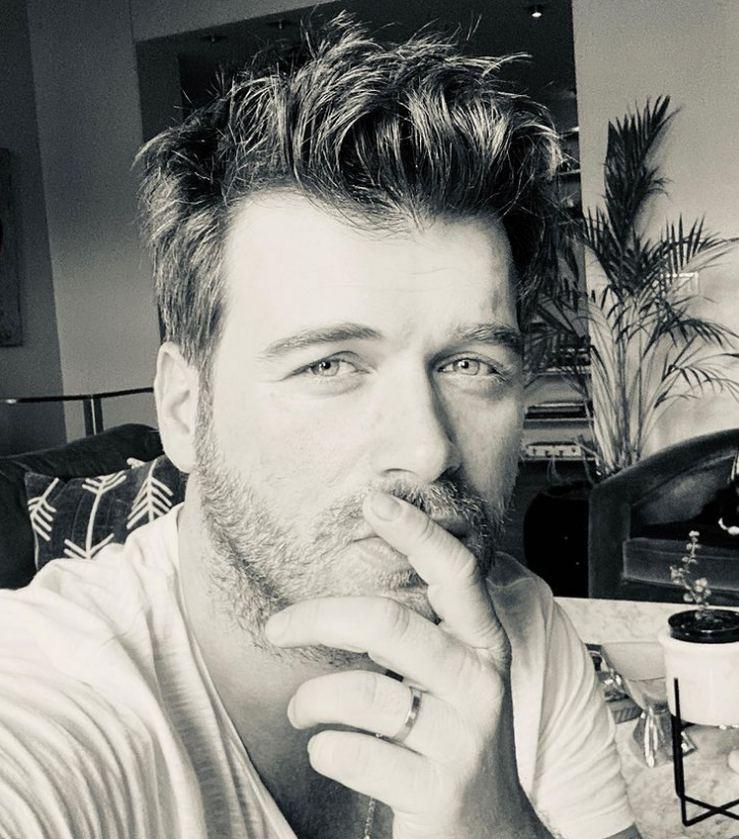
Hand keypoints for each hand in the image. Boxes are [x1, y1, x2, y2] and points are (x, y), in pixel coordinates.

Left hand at [265, 492, 548, 838]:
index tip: (374, 500)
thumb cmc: (455, 735)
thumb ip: (420, 629)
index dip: (417, 532)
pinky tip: (330, 749)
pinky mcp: (437, 790)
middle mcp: (481, 682)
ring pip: (361, 693)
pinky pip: (350, 751)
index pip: (456, 573)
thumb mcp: (453, 674)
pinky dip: (323, 747)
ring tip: (302, 709)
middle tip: (277, 627)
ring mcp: (463, 739)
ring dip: (311, 699)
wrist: (490, 831)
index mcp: (484, 643)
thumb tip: (348, 578)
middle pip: (389, 625)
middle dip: (318, 619)